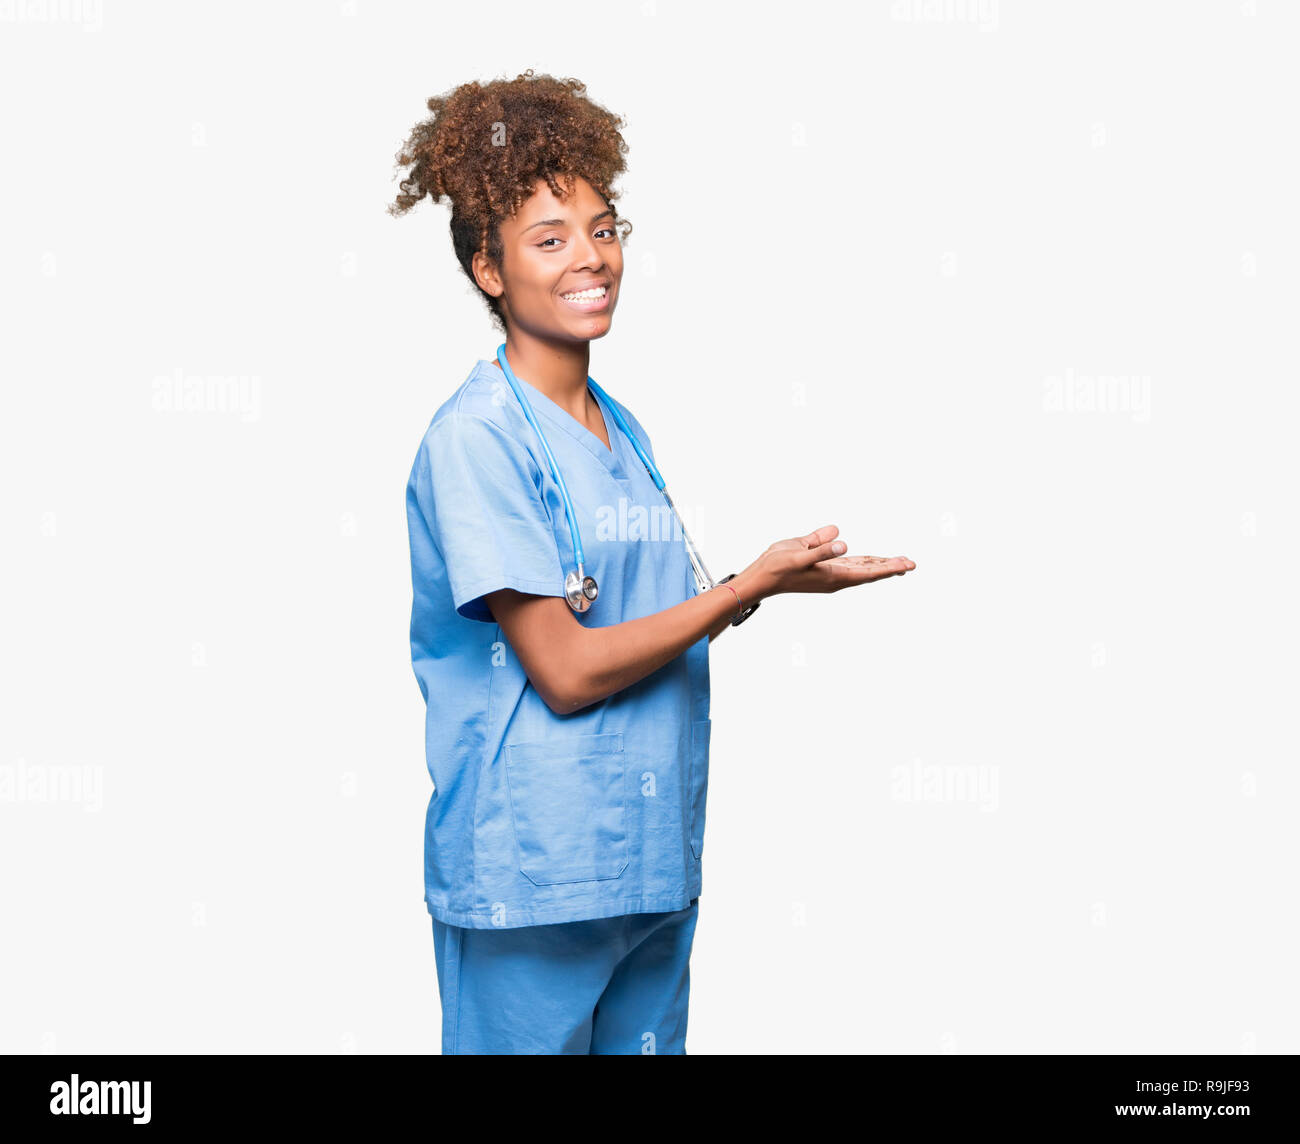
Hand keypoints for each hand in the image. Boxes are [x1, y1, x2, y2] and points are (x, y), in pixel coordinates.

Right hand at [736, 524, 914, 601]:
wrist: (760, 578)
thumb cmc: (777, 567)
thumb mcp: (798, 554)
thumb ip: (820, 549)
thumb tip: (842, 544)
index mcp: (833, 575)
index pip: (868, 571)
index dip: (889, 567)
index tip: (907, 565)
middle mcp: (834, 577)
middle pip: (869, 571)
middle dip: (890, 566)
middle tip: (911, 563)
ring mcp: (829, 573)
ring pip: (861, 568)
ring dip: (879, 564)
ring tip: (898, 562)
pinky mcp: (822, 567)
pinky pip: (849, 564)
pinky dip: (863, 561)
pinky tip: (870, 558)